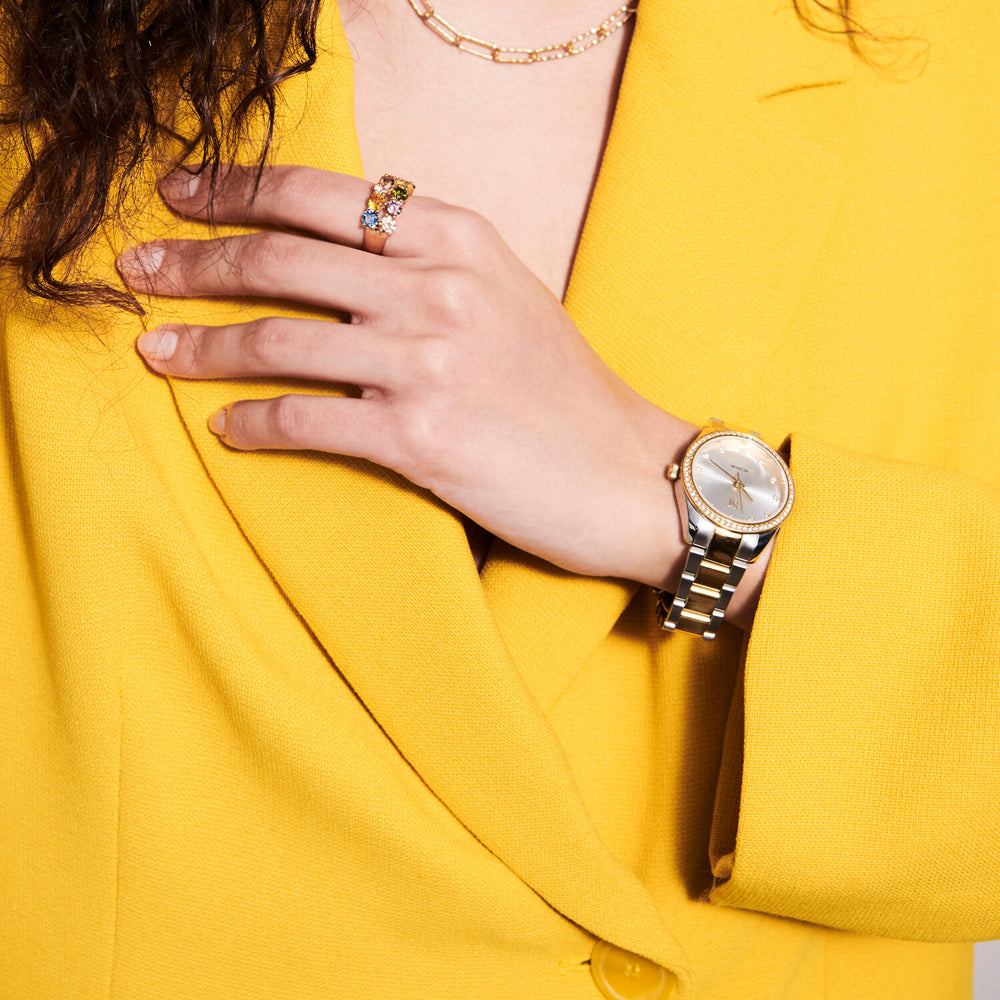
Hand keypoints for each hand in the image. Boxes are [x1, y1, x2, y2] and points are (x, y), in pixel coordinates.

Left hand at [118, 165, 694, 586]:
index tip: (182, 199)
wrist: (628, 473)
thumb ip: (429, 263)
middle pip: (281, 259)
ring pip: (279, 340)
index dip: (235, 190)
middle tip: (139, 273)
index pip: (321, 193)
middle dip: (193, 264)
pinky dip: (251, 422)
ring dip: (202, 346)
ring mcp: (428, 360)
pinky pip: (305, 421)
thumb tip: (339, 257)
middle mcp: (438, 285)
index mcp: (459, 235)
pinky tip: (225, 427)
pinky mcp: (420, 438)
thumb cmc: (566, 390)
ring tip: (155, 353)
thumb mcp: (506, 293)